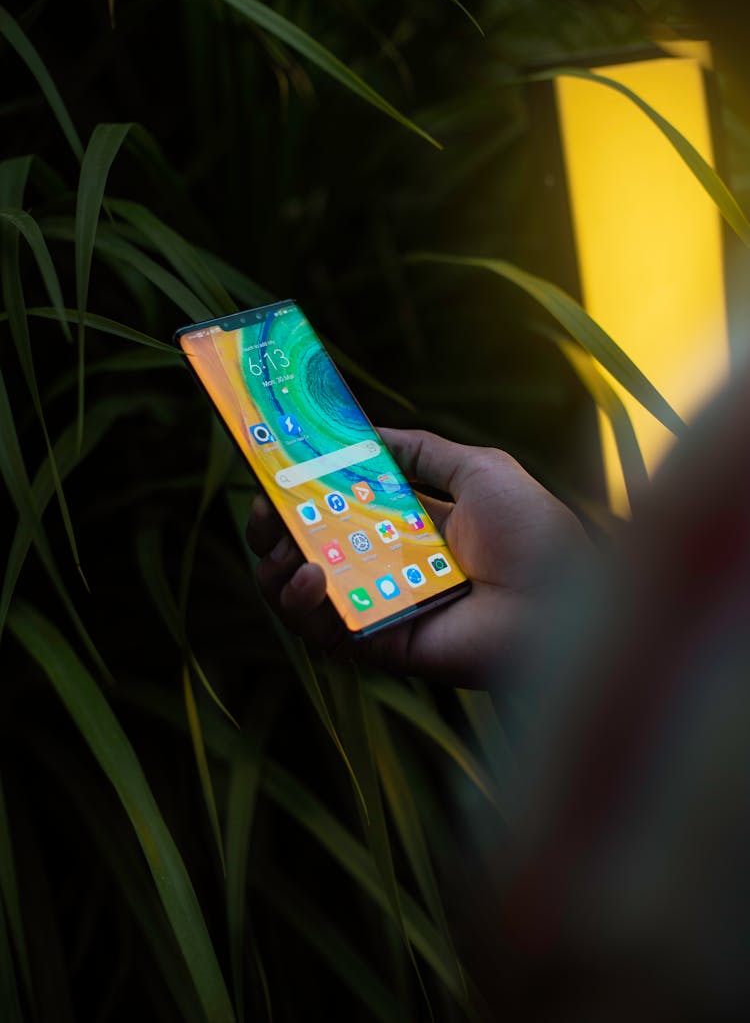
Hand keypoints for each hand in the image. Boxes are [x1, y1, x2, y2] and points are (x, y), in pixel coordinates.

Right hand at [246, 428, 589, 686]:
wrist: (564, 601)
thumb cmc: (533, 534)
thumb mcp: (479, 470)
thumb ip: (421, 450)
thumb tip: (366, 429)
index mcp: (407, 526)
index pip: (337, 508)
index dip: (301, 490)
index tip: (273, 466)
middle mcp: (386, 567)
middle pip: (308, 550)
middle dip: (273, 528)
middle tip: (263, 506)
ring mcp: (379, 607)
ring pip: (303, 594)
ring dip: (278, 566)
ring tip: (283, 542)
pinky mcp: (379, 644)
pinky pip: (323, 632)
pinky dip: (303, 604)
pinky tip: (311, 574)